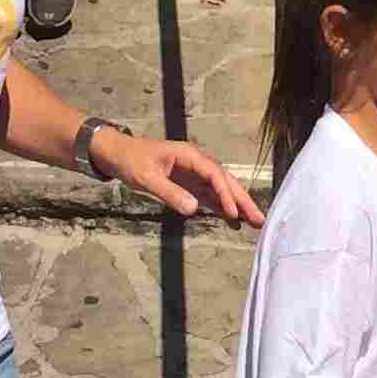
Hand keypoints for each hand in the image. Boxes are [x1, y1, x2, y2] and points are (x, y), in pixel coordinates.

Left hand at [95, 130, 265, 225]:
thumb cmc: (131, 161)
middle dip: (242, 200)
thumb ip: (170, 193)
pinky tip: (232, 222)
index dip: (225, 194)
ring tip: (254, 223)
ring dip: (236, 205)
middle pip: (225, 181)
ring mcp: (193, 174)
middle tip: (260, 219)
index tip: (233, 213)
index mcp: (189, 155)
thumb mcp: (147, 178)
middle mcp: (196, 163)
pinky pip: (209, 197)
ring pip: (221, 190)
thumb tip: (194, 209)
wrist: (117, 154)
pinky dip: (221, 208)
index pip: (214, 174)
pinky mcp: (188, 185)